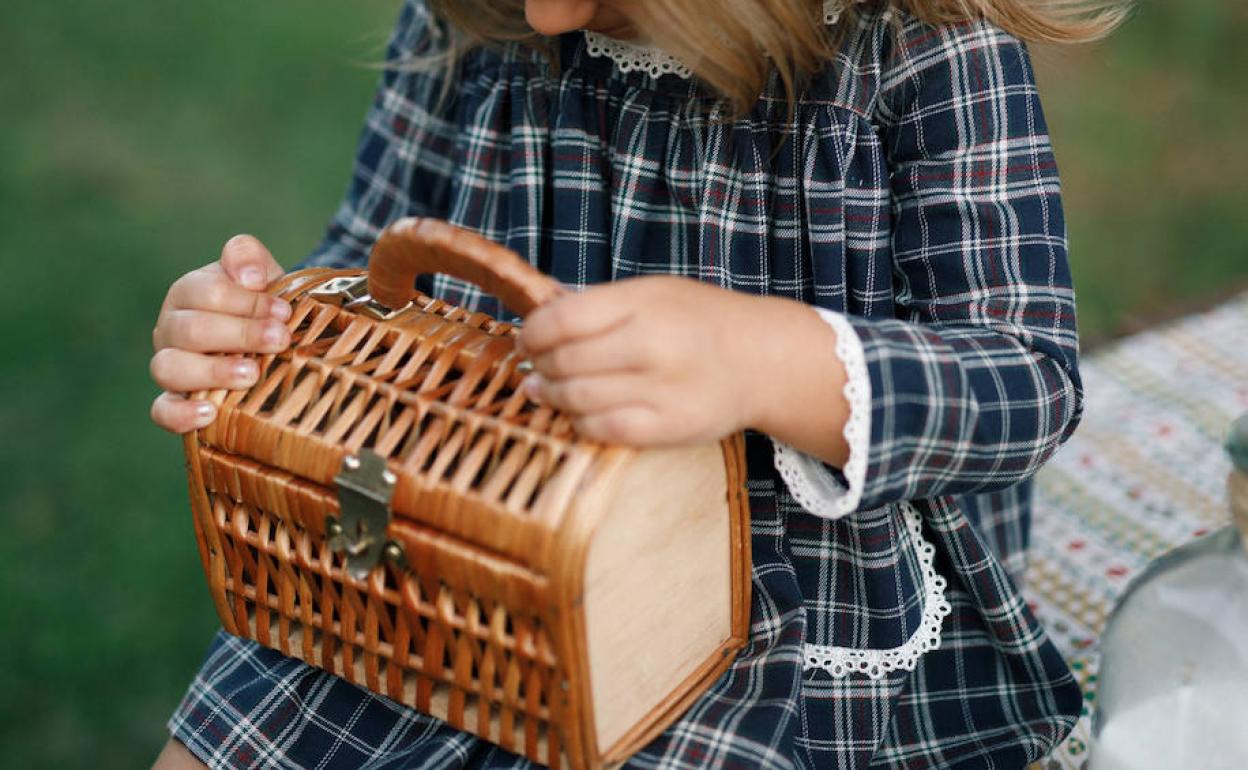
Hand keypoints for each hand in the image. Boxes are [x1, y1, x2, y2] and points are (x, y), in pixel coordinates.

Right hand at [149, 235, 288, 433]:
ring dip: (212, 371)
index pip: (207, 292)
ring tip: (251, 375)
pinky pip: (163, 410)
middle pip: (190, 329)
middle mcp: (172, 328)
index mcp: (189, 293)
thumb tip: (248, 277)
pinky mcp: (174, 402)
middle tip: (279, 339)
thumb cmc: (263, 304)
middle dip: (240, 334)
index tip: (284, 312)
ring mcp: (170, 366)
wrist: (270, 337)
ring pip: (168, 368)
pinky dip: (180, 414)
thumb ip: (248, 256)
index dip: (246, 302)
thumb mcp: (261, 273)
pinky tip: (210, 413)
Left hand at [517, 276, 765, 444]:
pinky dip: (580, 422)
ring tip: (548, 390)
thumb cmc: (699, 321)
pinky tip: (580, 412)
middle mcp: (652, 345)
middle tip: (535, 367)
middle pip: (564, 361)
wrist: (761, 359)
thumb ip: (599, 305)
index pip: (561, 319)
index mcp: (643, 303)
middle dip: (538, 366)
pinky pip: (602, 429)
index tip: (527, 338)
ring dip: (553, 396)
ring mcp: (661, 390)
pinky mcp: (668, 427)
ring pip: (577, 399)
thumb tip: (538, 320)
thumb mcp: (653, 292)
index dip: (532, 332)